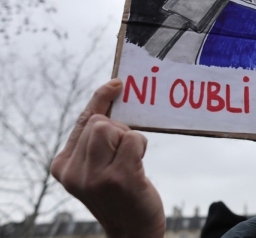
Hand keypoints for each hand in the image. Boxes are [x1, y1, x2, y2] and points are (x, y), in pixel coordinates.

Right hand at [51, 79, 164, 237]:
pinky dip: (140, 145)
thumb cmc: (120, 194)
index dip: (100, 99)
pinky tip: (138, 165)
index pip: (83, 121)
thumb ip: (96, 140)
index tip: (115, 84)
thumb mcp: (97, 167)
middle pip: (100, 122)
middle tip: (126, 153)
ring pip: (113, 128)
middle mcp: (73, 172)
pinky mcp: (118, 178)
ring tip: (130, 161)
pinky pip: (132, 139)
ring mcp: (94, 176)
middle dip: (119, 129)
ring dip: (130, 138)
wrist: (132, 230)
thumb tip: (111, 97)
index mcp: (63, 166)